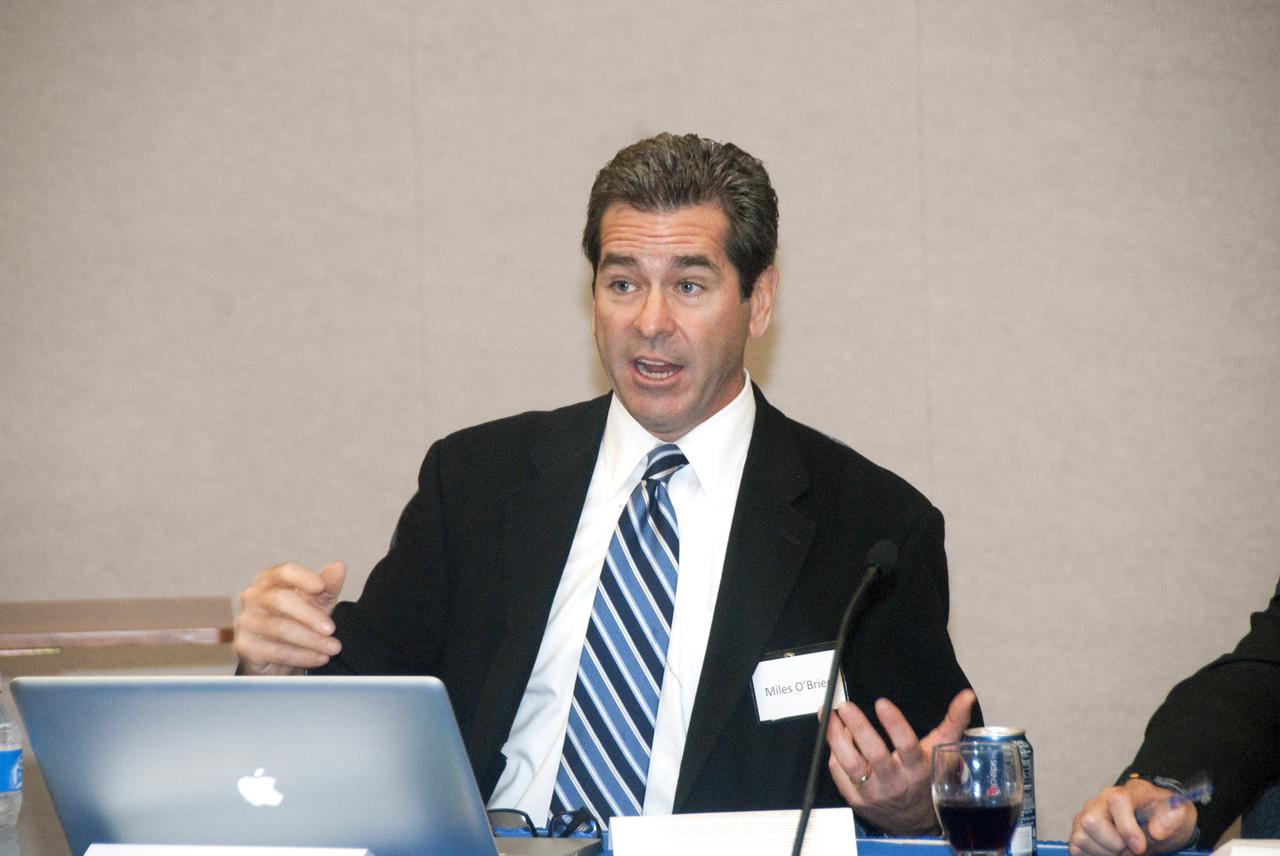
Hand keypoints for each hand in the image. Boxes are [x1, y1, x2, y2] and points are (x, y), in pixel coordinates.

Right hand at [234, 561, 346, 674]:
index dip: (303, 577)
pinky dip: (301, 656)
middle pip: (281, 600)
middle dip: (310, 615)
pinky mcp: (245, 646)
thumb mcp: (316, 603)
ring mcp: (246, 621)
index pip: (284, 572)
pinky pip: (275, 651)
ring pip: (279, 628)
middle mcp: (253, 597)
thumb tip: (339, 566)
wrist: (276, 657)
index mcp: (270, 580)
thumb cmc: (296, 620)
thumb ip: (328, 586)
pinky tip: (319, 658)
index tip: (322, 586)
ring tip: (333, 648)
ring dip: (311, 640)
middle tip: (332, 629)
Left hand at [825, 688, 976, 833]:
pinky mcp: (857, 799)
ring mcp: (874, 792)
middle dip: (859, 728)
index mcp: (917, 768)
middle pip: (875, 754)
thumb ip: (954, 721)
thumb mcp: (943, 750)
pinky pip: (840, 774)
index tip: (882, 703)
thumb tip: (966, 695)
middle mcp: (895, 782)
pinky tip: (831, 734)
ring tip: (829, 714)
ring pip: (851, 765)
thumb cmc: (927, 777)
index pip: (906, 745)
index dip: (894, 724)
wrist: (914, 819)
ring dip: (837, 738)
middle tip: (846, 706)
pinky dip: (833, 753)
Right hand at [1069, 778, 1196, 855]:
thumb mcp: (1180, 814)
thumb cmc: (1164, 815)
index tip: (1140, 847)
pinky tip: (1110, 852)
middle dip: (1113, 844)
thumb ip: (1172, 819)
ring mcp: (1085, 816)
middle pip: (1090, 821)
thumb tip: (1156, 830)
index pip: (1117, 802)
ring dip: (1105, 853)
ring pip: (1081, 838)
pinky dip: (1094, 855)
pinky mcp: (1079, 832)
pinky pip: (1076, 848)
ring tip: (1122, 851)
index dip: (1127, 828)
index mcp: (1125, 793)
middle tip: (1131, 850)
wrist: (1156, 821)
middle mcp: (1100, 801)